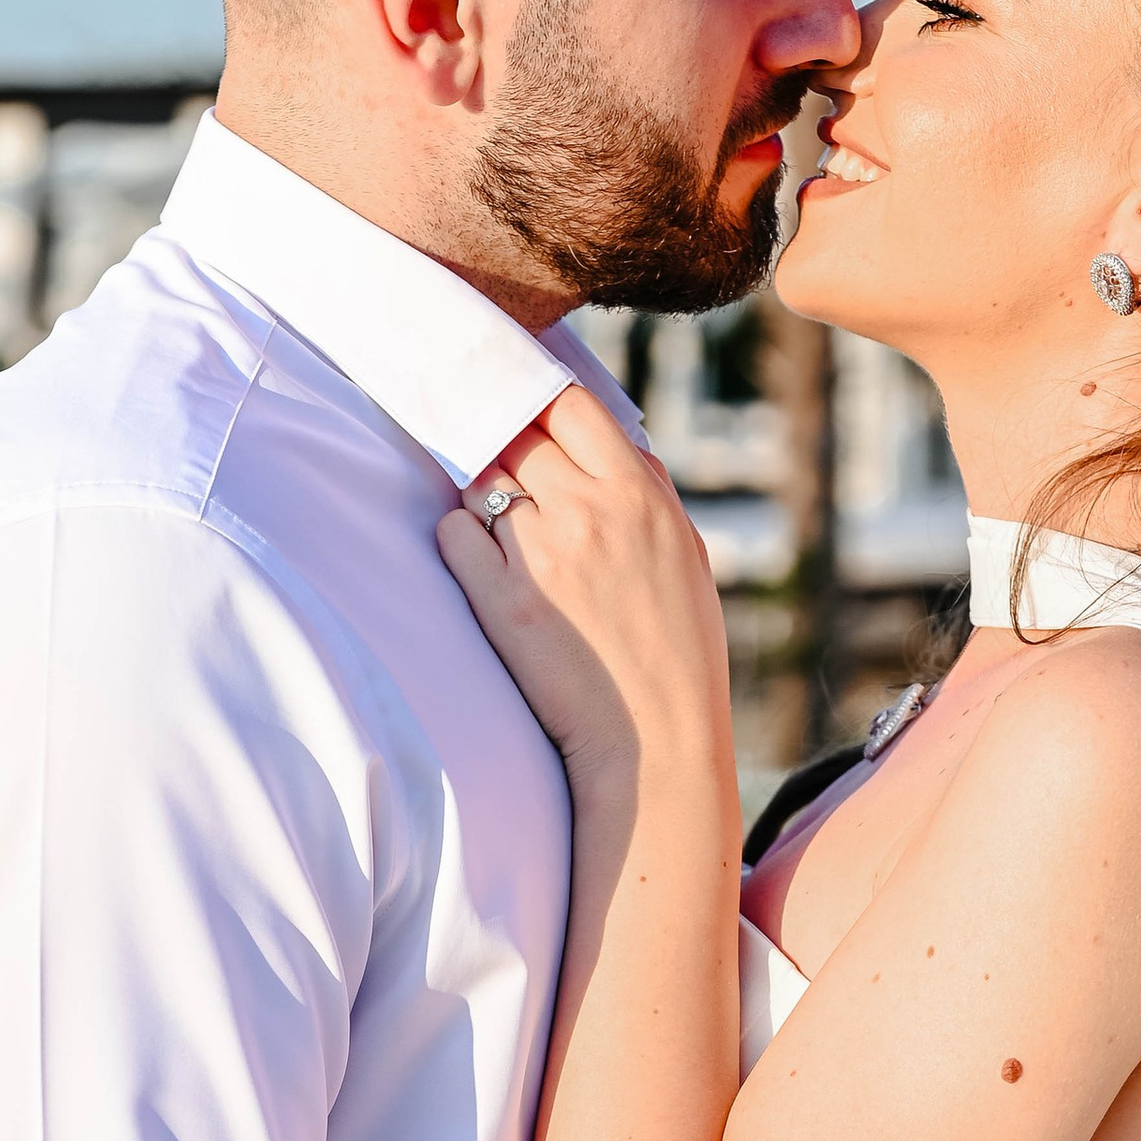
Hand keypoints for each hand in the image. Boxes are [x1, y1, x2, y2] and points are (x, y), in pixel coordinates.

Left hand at [436, 384, 734, 803]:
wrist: (656, 741)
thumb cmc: (679, 651)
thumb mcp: (686, 553)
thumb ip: (650, 489)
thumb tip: (614, 440)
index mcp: (638, 492)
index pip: (569, 402)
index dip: (537, 399)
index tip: (522, 410)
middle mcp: (588, 509)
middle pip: (515, 431)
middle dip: (500, 440)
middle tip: (491, 460)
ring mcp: (541, 551)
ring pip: (478, 478)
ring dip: (478, 491)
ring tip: (497, 526)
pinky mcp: (502, 598)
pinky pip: (454, 532)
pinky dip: (460, 538)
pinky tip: (481, 562)